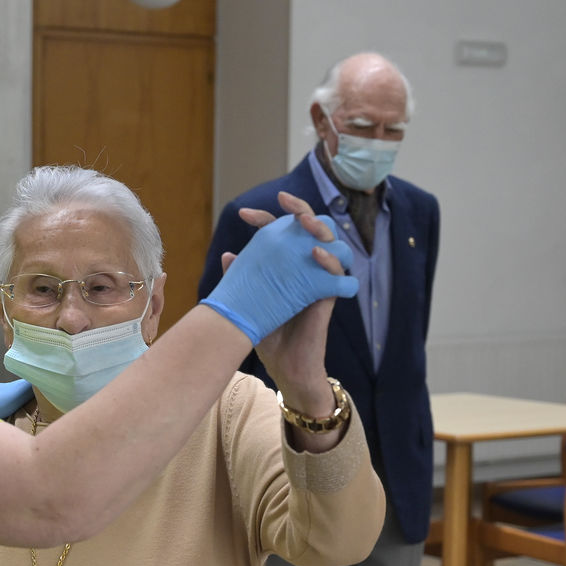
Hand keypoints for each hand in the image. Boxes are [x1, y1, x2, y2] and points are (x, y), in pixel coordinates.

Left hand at [200, 192, 356, 344]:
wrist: (284, 365)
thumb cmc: (268, 334)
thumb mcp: (251, 305)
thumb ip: (242, 281)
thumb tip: (227, 255)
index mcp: (285, 266)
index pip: (280, 233)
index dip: (265, 219)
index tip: (243, 213)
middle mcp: (305, 268)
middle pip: (310, 228)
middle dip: (299, 209)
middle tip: (283, 199)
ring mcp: (319, 280)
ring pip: (330, 242)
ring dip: (319, 227)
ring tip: (303, 220)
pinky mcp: (329, 296)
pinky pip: (337, 272)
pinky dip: (329, 260)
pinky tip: (315, 253)